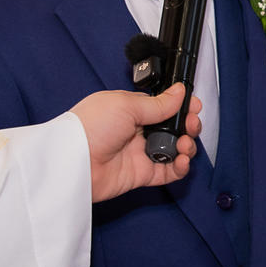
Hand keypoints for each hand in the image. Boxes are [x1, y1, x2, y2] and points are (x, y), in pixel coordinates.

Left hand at [70, 83, 201, 201]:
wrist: (72, 162)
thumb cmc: (89, 127)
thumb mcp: (126, 105)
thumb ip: (157, 103)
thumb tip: (179, 92)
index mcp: (131, 109)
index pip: (164, 106)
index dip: (181, 106)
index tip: (193, 106)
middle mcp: (137, 130)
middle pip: (173, 128)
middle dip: (187, 125)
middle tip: (191, 124)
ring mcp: (140, 153)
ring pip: (174, 149)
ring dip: (186, 146)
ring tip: (184, 144)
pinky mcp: (141, 174)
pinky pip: (168, 172)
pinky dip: (180, 167)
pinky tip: (181, 160)